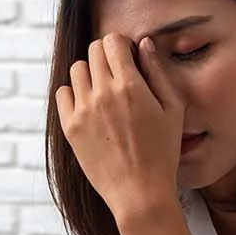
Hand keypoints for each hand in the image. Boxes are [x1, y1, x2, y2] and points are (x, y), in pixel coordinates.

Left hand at [54, 33, 183, 221]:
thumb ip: (157, 72)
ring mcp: (83, 110)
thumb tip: (144, 43)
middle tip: (118, 76)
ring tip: (103, 93)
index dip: (121, 46)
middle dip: (107, 57)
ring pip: (76, 69)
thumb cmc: (162, 152)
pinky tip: (89, 107)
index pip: (112, 41)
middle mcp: (103, 93)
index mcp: (130, 86)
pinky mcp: (70, 127)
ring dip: (90, 74)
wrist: (140, 193)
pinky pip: (62, 93)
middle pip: (94, 50)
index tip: (128, 60)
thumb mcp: (173, 109)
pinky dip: (74, 94)